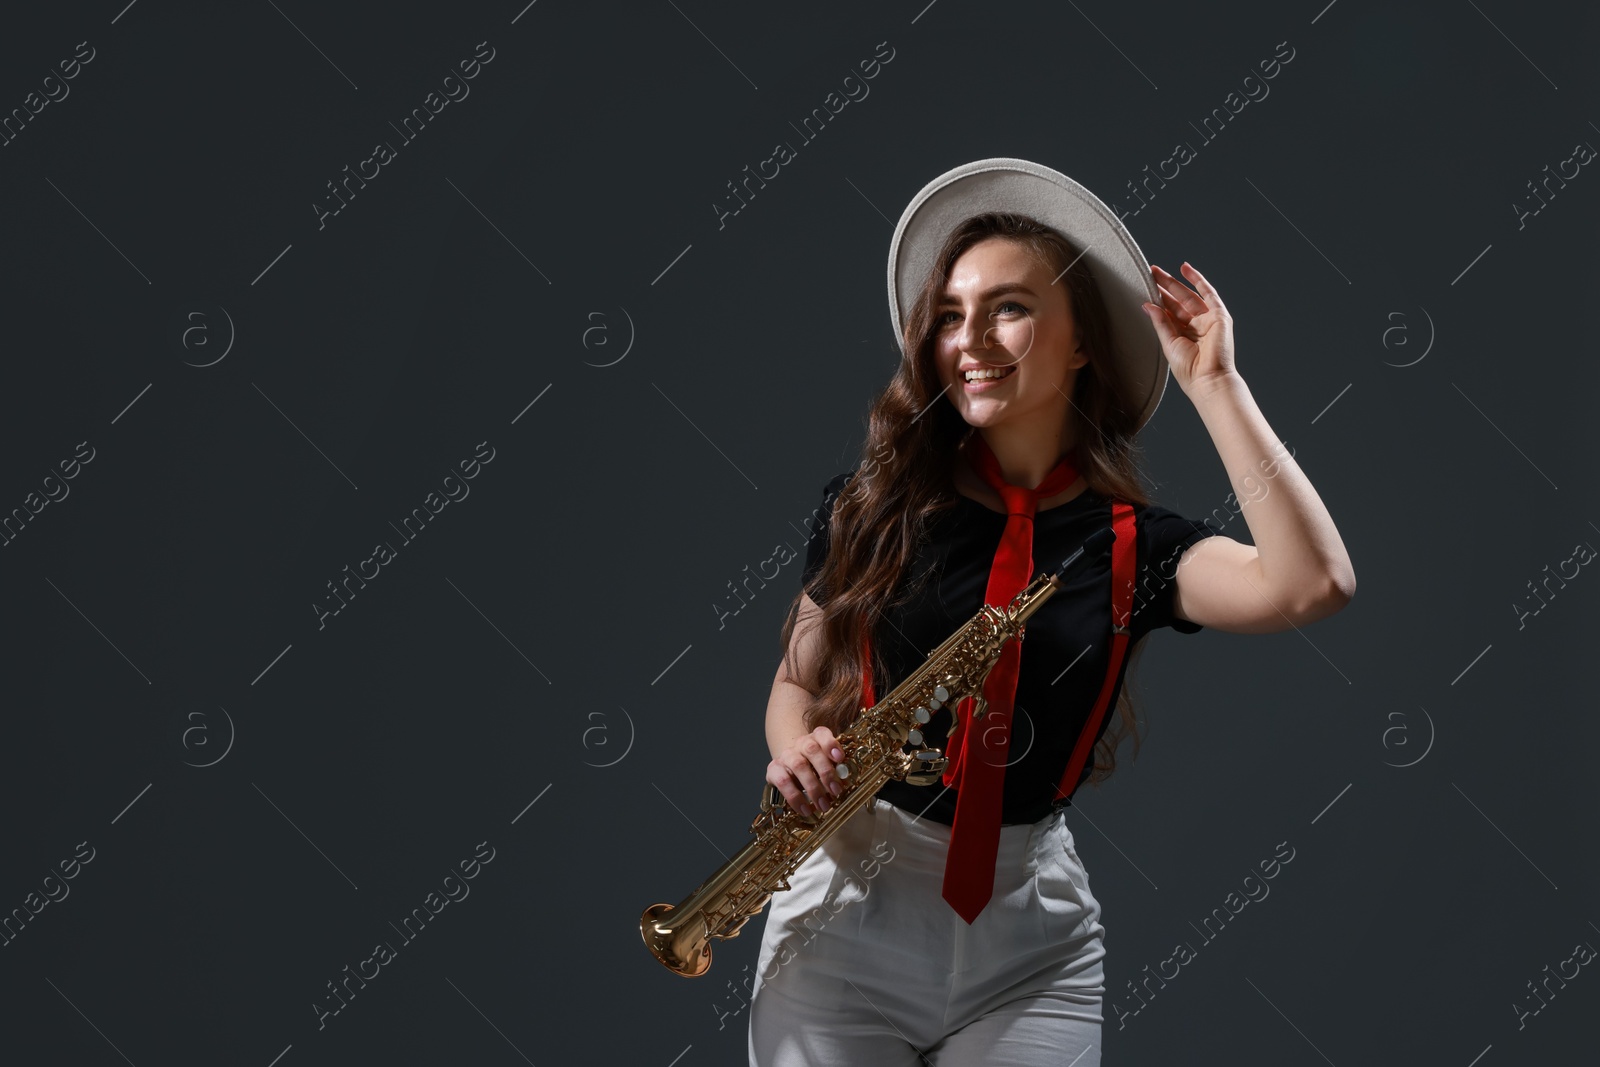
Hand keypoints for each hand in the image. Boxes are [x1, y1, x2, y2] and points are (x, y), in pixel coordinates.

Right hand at [767, 726, 848, 817]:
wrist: (790, 770)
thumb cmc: (813, 768)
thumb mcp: (826, 767)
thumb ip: (836, 771)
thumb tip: (845, 782)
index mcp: (815, 738)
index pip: (822, 734)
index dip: (831, 744)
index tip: (840, 758)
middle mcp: (800, 744)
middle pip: (812, 750)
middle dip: (826, 771)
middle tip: (836, 791)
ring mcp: (786, 756)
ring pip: (798, 765)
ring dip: (813, 787)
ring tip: (823, 805)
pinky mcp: (773, 770)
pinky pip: (783, 782)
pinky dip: (795, 797)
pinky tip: (805, 809)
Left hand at [1141, 262, 1237, 396]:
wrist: (1208, 379)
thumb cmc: (1189, 370)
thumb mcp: (1168, 343)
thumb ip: (1160, 322)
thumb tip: (1147, 305)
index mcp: (1183, 336)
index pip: (1169, 313)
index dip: (1158, 300)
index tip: (1144, 288)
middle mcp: (1196, 327)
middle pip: (1178, 302)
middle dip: (1164, 288)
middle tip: (1149, 274)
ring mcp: (1208, 320)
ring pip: (1189, 296)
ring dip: (1175, 282)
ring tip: (1158, 271)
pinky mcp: (1219, 316)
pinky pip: (1209, 293)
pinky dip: (1198, 280)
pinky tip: (1185, 269)